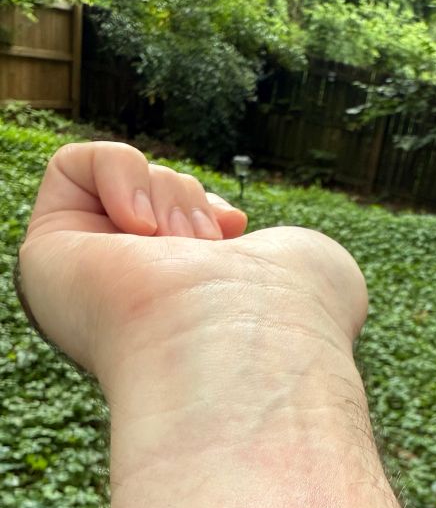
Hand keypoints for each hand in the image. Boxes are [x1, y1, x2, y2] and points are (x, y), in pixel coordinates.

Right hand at [17, 142, 367, 385]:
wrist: (240, 342)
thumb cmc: (287, 320)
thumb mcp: (312, 273)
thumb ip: (281, 256)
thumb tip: (247, 240)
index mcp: (183, 315)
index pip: (184, 228)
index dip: (207, 208)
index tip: (235, 226)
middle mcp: (132, 302)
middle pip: (155, 196)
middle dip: (189, 201)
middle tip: (204, 246)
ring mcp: (90, 281)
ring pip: (125, 180)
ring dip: (169, 194)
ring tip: (184, 247)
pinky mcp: (49, 252)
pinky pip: (74, 165)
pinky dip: (120, 174)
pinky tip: (143, 229)